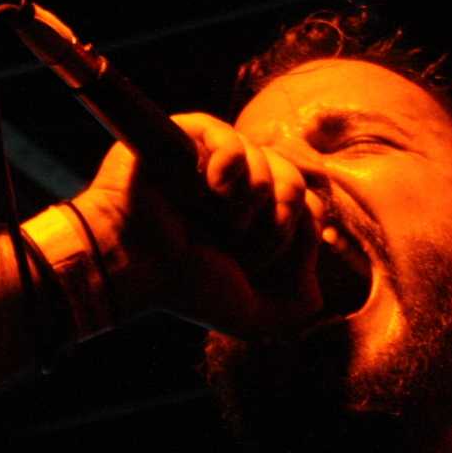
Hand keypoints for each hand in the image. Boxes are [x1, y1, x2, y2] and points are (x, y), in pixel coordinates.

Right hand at [61, 112, 332, 339]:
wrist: (133, 266)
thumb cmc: (184, 289)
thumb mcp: (253, 316)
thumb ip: (298, 308)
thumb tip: (319, 285)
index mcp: (256, 221)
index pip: (309, 206)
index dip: (302, 230)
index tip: (265, 258)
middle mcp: (238, 188)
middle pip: (296, 182)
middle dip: (279, 222)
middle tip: (242, 245)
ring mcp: (213, 160)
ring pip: (268, 162)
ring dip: (250, 203)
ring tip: (217, 222)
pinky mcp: (185, 136)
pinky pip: (230, 135)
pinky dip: (230, 163)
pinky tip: (212, 186)